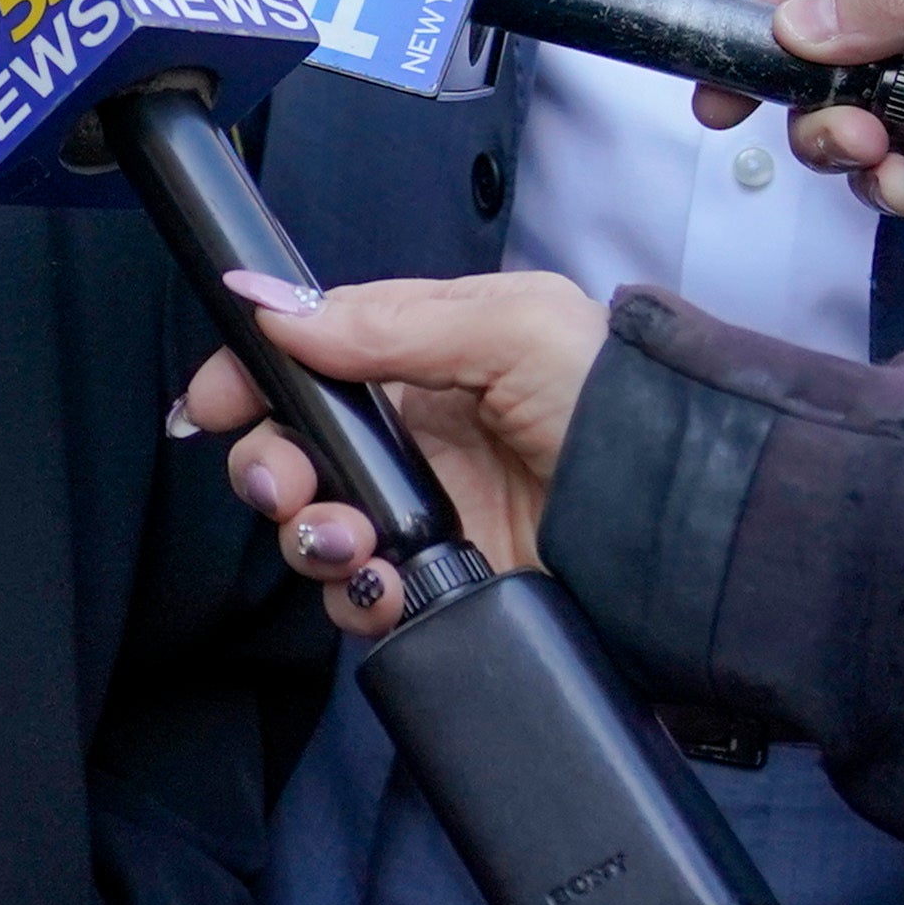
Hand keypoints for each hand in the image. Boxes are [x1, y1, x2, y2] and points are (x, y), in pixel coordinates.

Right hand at [177, 271, 602, 638]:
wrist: (694, 534)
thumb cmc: (625, 410)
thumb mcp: (513, 330)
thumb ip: (387, 321)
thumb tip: (270, 306)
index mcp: (427, 356)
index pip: (308, 355)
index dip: (249, 378)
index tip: (210, 406)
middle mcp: (418, 435)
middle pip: (293, 449)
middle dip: (269, 467)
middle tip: (288, 486)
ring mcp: (427, 514)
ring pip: (314, 527)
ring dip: (309, 536)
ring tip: (353, 544)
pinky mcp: (444, 584)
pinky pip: (362, 598)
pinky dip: (357, 598)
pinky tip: (385, 586)